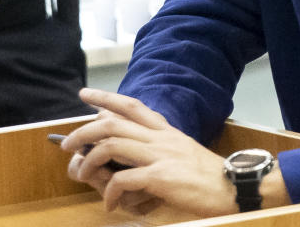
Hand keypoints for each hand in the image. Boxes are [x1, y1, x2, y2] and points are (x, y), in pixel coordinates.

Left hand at [59, 88, 237, 216]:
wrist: (233, 185)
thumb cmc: (207, 174)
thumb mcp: (182, 152)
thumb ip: (158, 149)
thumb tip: (132, 153)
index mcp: (165, 130)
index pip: (131, 105)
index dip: (105, 98)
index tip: (85, 95)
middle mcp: (160, 137)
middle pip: (112, 123)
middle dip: (83, 131)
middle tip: (67, 145)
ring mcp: (159, 155)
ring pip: (112, 145)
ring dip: (89, 160)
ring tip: (81, 174)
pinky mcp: (160, 177)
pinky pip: (123, 180)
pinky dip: (110, 192)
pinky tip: (109, 203)